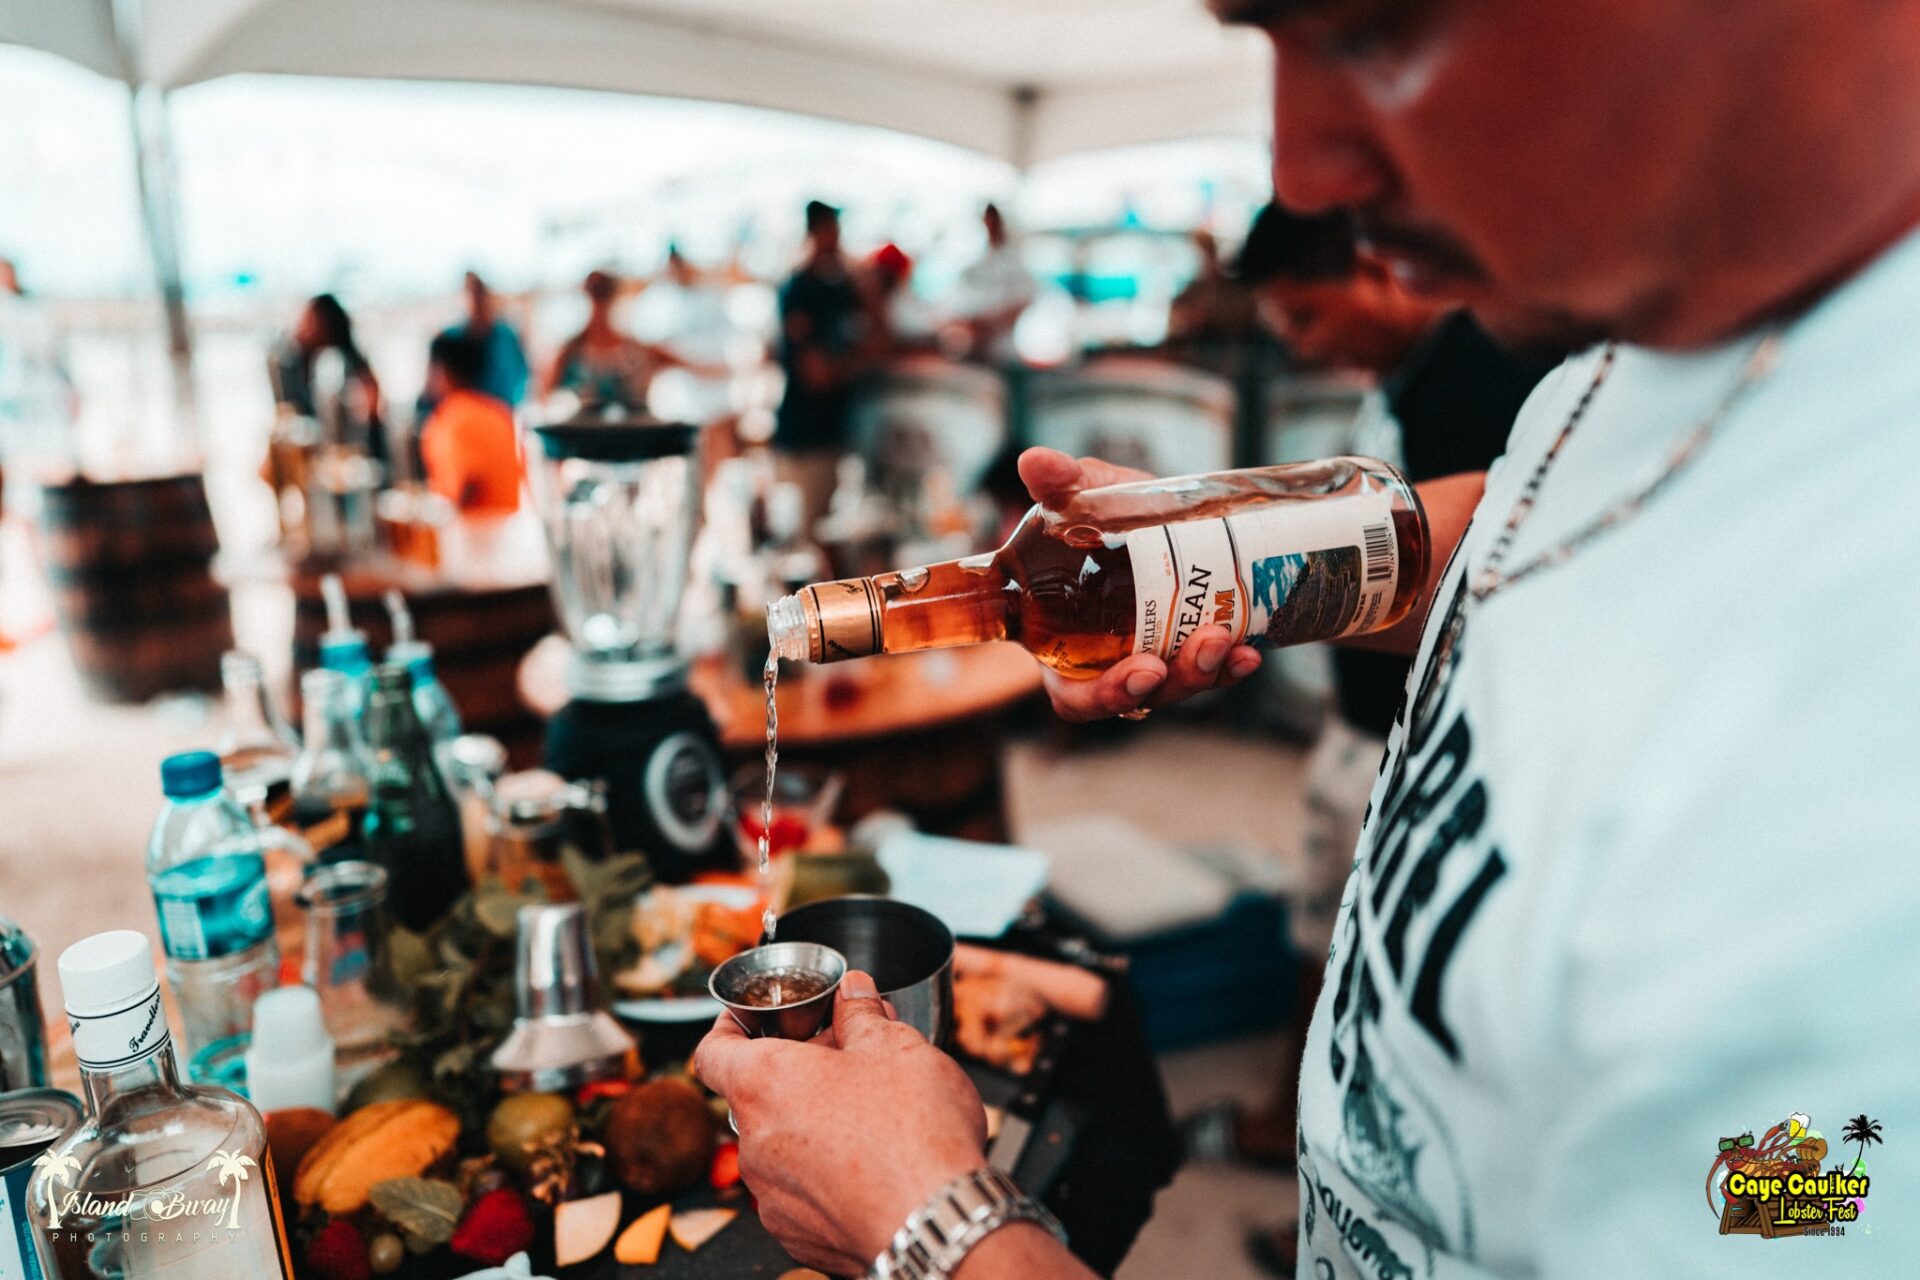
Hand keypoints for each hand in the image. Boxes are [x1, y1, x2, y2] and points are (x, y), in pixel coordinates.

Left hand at [693, 972, 987, 1274]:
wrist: (938, 1223)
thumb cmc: (915, 1133)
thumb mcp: (896, 1047)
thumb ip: (862, 1014)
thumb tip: (853, 993)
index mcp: (765, 1083)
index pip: (713, 1051)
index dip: (729, 1028)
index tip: (752, 1020)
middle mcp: (754, 1140)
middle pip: (757, 1095)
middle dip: (797, 1073)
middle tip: (845, 1058)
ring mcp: (771, 1194)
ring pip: (780, 1143)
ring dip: (811, 1123)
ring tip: (869, 1114)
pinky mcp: (796, 1233)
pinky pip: (799, 1190)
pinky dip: (824, 1173)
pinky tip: (870, 1165)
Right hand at [1016, 448, 1262, 721]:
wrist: (1155, 507)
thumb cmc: (1104, 512)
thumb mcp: (1083, 495)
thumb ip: (1058, 484)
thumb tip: (1033, 461)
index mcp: (1067, 645)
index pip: (1077, 696)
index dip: (1104, 695)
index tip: (1142, 672)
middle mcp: (1112, 664)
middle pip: (1139, 697)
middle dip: (1171, 682)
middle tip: (1197, 651)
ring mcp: (1156, 660)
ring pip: (1179, 687)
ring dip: (1205, 671)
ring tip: (1226, 641)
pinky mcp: (1192, 650)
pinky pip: (1212, 671)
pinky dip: (1231, 664)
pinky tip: (1252, 647)